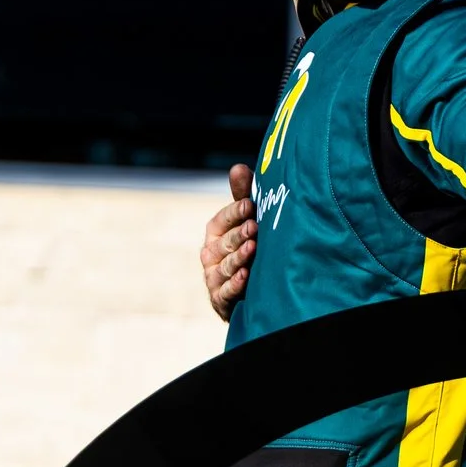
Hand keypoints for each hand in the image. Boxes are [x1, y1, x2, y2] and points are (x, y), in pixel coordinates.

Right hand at [201, 164, 255, 320]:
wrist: (255, 290)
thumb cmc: (250, 247)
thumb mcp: (247, 221)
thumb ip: (243, 196)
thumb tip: (238, 167)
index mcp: (215, 232)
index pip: (222, 219)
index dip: (235, 212)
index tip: (250, 205)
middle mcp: (210, 254)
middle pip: (224, 243)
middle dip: (239, 234)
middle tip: (255, 227)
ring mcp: (214, 277)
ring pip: (225, 266)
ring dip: (238, 257)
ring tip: (253, 249)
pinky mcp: (221, 300)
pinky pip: (225, 292)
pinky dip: (234, 284)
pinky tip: (245, 276)